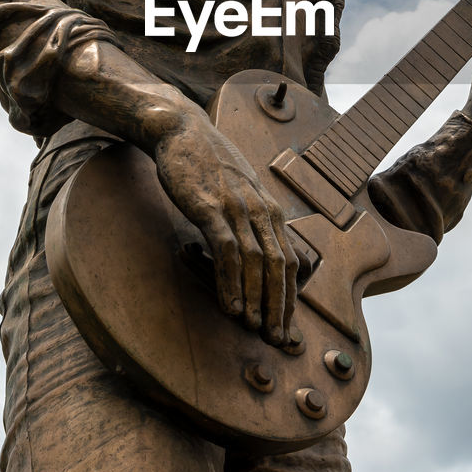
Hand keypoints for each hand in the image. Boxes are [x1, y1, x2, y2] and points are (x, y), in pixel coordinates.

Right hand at [151, 106, 297, 344]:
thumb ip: (254, 221)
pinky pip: (227, 251)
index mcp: (270, 210)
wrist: (182, 132)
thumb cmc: (209, 166)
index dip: (290, 298)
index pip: (290, 262)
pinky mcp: (211, 208)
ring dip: (256, 300)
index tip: (286, 327)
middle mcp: (260, 211)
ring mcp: (237, 209)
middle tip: (275, 338)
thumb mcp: (242, 192)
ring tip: (252, 328)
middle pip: (279, 268)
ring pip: (256, 263)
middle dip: (279, 307)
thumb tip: (262, 255)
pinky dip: (231, 283)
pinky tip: (229, 306)